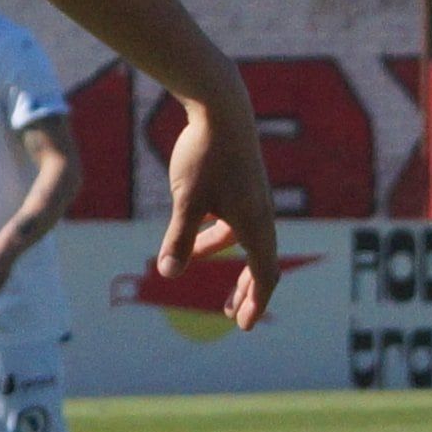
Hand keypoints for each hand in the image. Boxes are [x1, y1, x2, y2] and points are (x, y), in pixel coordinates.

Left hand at [154, 86, 281, 330]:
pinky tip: (199, 241)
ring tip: (215, 286)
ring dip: (234, 267)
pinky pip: (237, 223)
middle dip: (248, 293)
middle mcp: (261, 212)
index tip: (242, 325)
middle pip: (261, 263)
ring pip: (247, 243)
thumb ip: (179, 238)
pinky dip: (221, 239)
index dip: (256, 302)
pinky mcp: (242, 184)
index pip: (265, 273)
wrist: (220, 106)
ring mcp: (253, 198)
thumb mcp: (186, 200)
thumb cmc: (204, 154)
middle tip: (234, 318)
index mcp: (254, 222)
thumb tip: (167, 273)